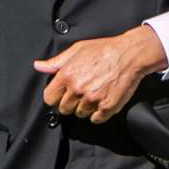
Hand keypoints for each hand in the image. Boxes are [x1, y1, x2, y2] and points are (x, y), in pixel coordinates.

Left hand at [32, 26, 167, 121]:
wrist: (129, 55)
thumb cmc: (105, 50)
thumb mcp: (77, 50)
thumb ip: (56, 62)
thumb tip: (39, 66)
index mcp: (67, 75)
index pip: (49, 98)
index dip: (54, 97)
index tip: (61, 95)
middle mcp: (78, 89)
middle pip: (64, 109)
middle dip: (70, 103)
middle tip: (80, 93)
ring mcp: (93, 99)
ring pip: (80, 114)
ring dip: (85, 108)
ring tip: (93, 94)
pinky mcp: (107, 107)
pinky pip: (96, 119)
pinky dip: (98, 113)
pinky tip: (101, 101)